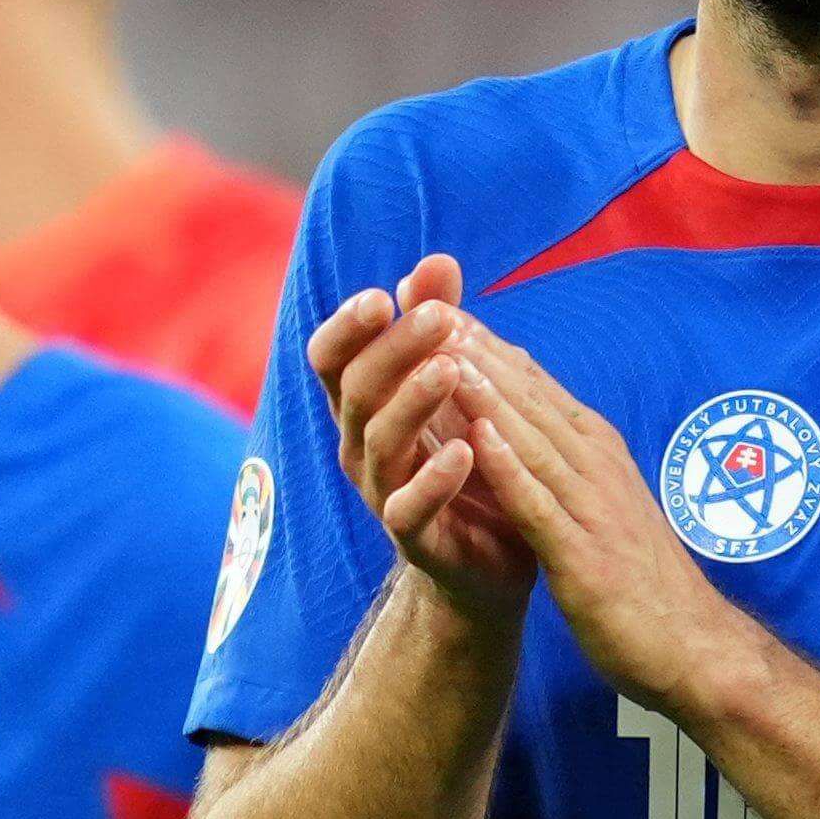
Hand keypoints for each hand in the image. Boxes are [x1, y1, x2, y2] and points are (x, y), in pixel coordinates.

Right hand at [311, 255, 535, 621]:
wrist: (487, 557)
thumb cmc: (464, 455)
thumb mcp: (453, 383)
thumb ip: (440, 324)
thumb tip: (437, 261)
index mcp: (363, 404)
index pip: (332, 358)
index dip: (347, 327)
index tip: (380, 296)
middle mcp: (361, 446)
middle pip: (356, 390)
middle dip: (393, 349)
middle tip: (438, 316)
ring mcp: (381, 493)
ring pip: (379, 442)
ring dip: (413, 402)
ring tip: (449, 370)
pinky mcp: (414, 538)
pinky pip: (409, 509)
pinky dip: (434, 479)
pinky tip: (464, 450)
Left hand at [447, 327, 756, 713]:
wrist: (694, 650)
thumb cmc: (644, 580)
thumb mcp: (605, 505)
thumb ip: (572, 462)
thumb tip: (534, 421)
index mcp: (600, 454)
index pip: (536, 389)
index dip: (489, 348)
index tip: (443, 308)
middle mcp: (598, 468)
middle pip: (531, 400)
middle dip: (478, 353)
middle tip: (429, 307)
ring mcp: (594, 510)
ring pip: (533, 440)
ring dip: (487, 395)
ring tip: (443, 352)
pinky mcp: (585, 556)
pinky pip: (541, 505)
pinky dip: (511, 468)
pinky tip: (478, 438)